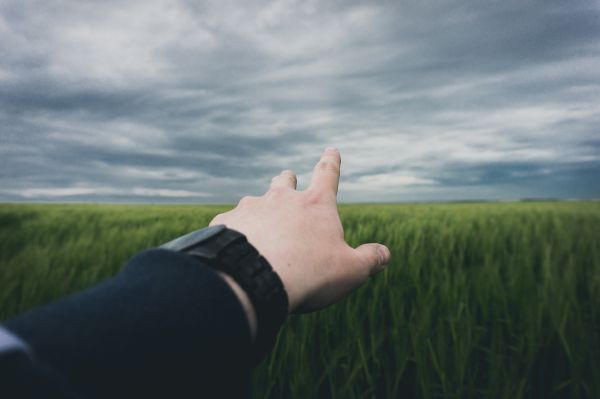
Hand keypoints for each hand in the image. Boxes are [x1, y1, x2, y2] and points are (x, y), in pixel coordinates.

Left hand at [210, 148, 390, 312]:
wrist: (253, 279)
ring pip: (255, 201)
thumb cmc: (309, 273)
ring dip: (260, 210)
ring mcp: (251, 208)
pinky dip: (235, 231)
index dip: (331, 161)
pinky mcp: (226, 223)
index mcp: (315, 205)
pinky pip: (231, 223)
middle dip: (287, 180)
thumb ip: (370, 259)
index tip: (331, 149)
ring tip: (259, 230)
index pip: (327, 175)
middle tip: (287, 180)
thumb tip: (384, 254)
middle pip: (284, 181)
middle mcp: (281, 199)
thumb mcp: (350, 270)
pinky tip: (235, 248)